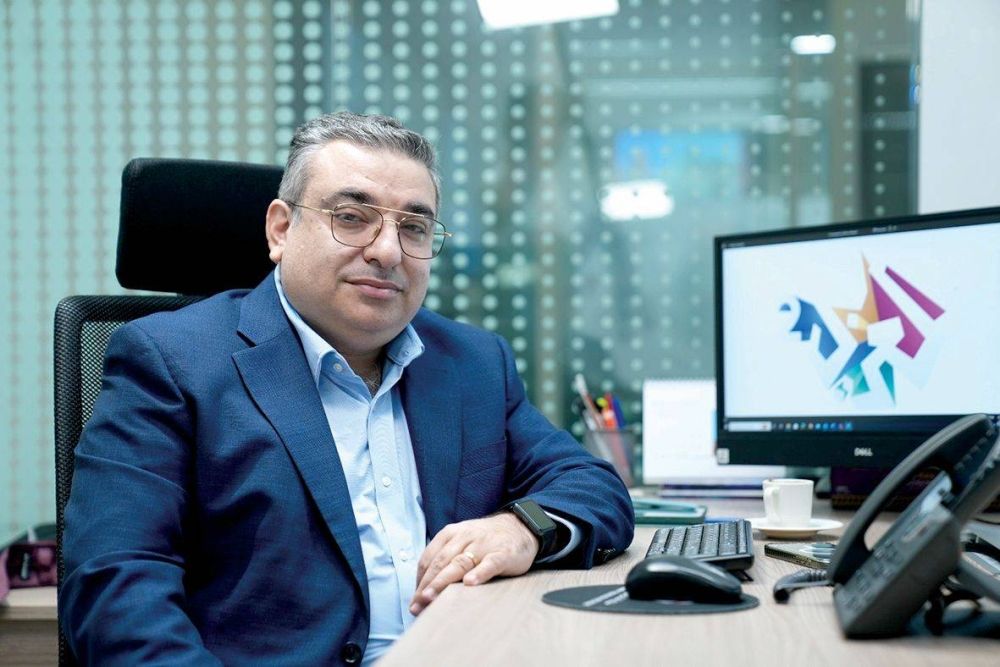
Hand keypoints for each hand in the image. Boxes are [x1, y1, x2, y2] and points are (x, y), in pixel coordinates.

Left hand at [409, 513, 538, 614]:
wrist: (520, 527)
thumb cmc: (486, 541)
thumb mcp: (462, 541)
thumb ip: (446, 559)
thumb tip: (425, 589)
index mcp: (451, 534)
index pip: (429, 558)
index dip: (419, 580)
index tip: (414, 600)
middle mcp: (465, 537)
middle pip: (440, 561)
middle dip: (426, 584)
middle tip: (417, 604)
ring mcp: (484, 545)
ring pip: (460, 563)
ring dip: (443, 581)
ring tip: (431, 597)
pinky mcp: (503, 553)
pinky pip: (490, 563)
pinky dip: (479, 573)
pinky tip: (470, 583)